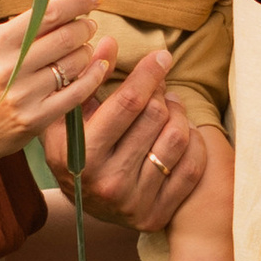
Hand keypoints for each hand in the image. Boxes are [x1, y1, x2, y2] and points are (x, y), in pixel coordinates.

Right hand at [0, 0, 111, 172]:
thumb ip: (24, 27)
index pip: (47, 13)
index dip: (77, 1)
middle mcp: (8, 68)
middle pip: (65, 37)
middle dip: (85, 27)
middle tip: (88, 26)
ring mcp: (23, 95)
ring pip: (74, 63)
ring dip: (86, 52)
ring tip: (82, 50)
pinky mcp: (36, 119)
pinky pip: (77, 92)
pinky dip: (93, 76)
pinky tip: (98, 66)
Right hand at [65, 42, 207, 223]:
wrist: (81, 207)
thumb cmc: (73, 150)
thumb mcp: (66, 117)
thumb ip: (85, 80)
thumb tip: (110, 44)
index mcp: (82, 156)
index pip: (128, 104)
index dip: (148, 74)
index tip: (162, 56)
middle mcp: (109, 183)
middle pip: (156, 116)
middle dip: (161, 93)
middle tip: (159, 87)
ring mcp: (135, 202)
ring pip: (178, 137)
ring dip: (178, 114)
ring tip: (169, 107)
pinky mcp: (157, 215)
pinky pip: (192, 167)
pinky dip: (193, 142)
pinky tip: (180, 133)